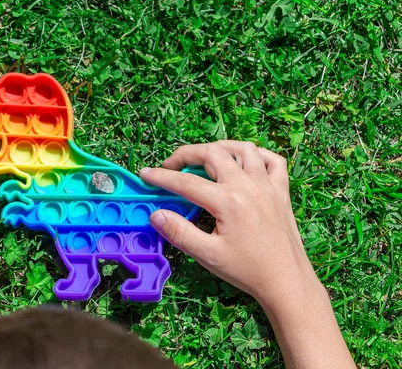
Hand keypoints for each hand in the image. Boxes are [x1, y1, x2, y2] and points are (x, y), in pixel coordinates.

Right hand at [140, 140, 314, 305]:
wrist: (286, 282)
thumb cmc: (247, 270)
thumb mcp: (208, 255)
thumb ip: (179, 232)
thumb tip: (156, 214)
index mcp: (228, 202)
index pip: (186, 182)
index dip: (162, 176)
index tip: (145, 174)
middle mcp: (248, 186)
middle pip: (212, 153)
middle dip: (187, 154)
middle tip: (171, 166)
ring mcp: (267, 185)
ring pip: (242, 149)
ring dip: (220, 148)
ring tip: (204, 158)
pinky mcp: (281, 191)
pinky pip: (271, 160)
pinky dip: (256, 155)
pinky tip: (243, 163)